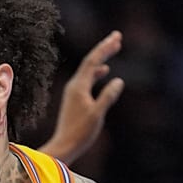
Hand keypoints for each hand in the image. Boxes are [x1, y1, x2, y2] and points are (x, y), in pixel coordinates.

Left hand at [40, 31, 124, 164]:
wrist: (64, 146)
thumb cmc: (80, 133)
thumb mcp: (97, 114)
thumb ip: (108, 97)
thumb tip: (119, 81)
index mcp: (78, 87)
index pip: (93, 61)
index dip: (105, 48)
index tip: (117, 37)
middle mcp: (74, 86)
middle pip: (90, 61)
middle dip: (104, 48)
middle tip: (117, 36)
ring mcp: (74, 92)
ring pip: (89, 69)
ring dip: (102, 58)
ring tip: (114, 48)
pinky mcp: (75, 99)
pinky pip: (88, 79)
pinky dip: (97, 72)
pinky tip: (104, 71)